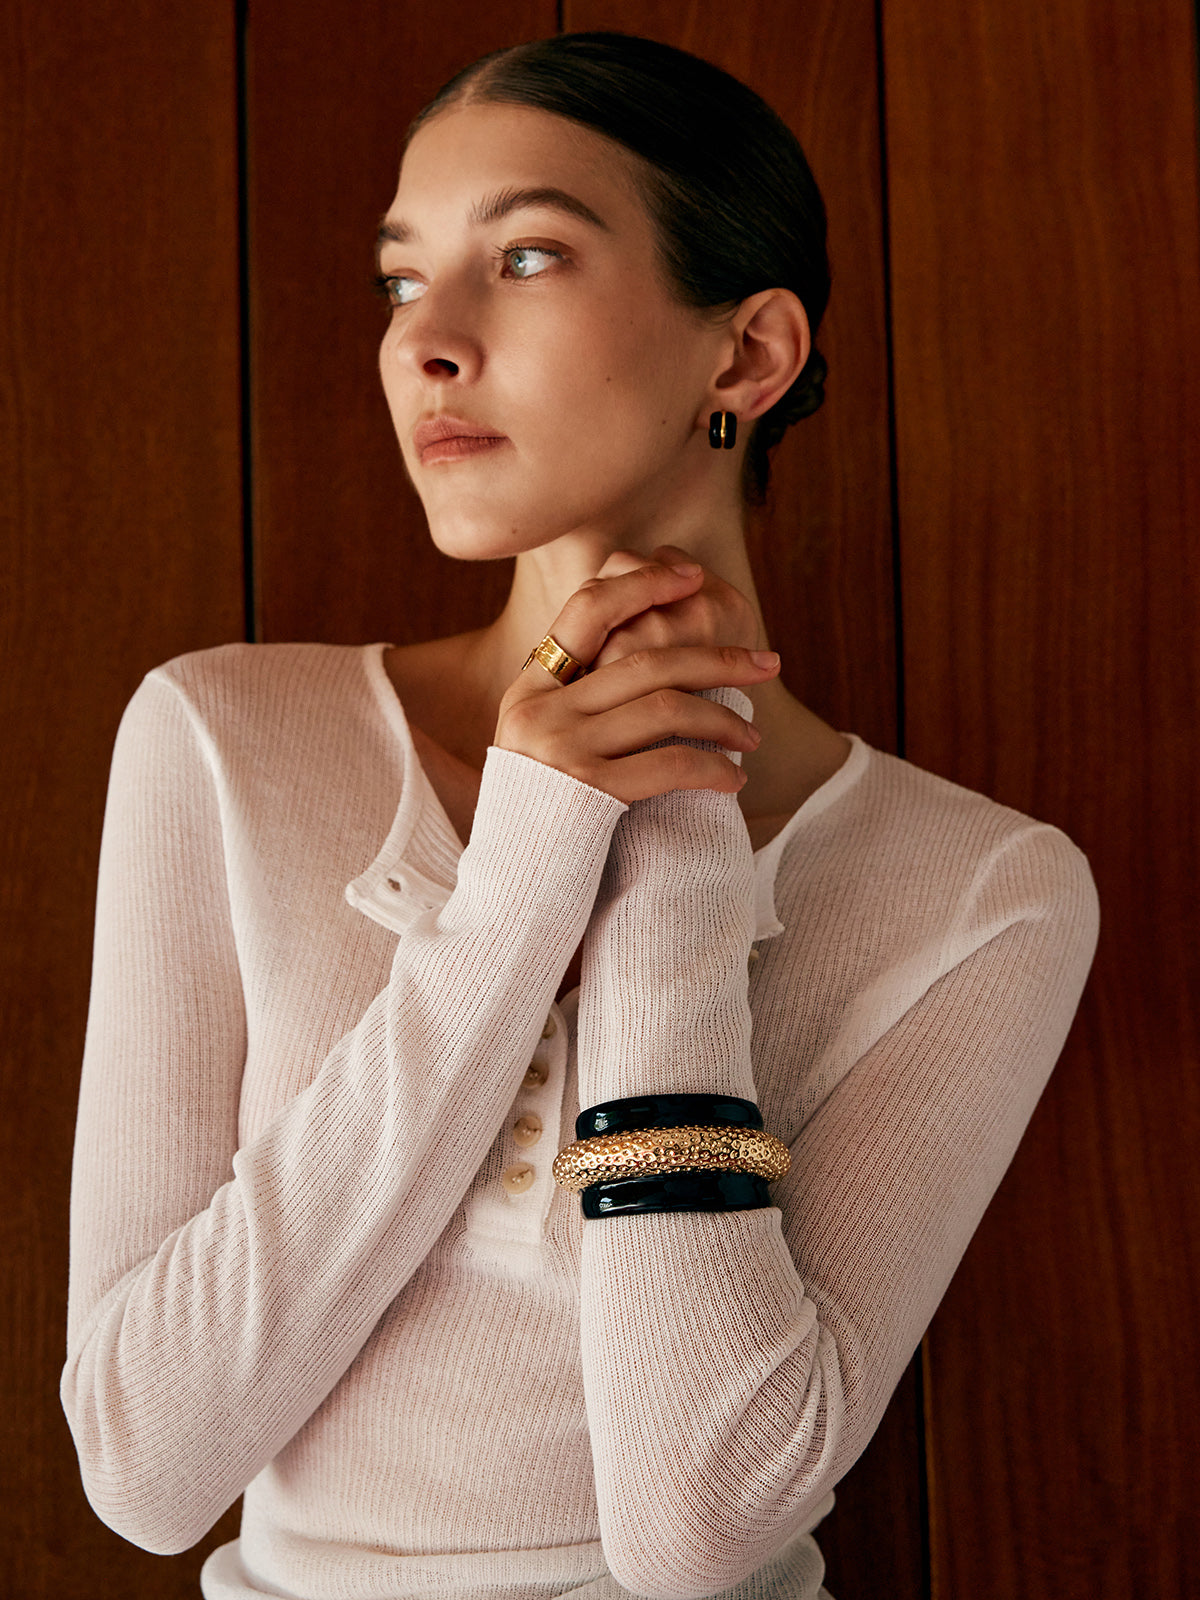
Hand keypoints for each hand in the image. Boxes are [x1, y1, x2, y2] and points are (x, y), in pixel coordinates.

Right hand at [495, 553, 778, 804]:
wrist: (507, 896)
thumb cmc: (538, 826)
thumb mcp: (540, 750)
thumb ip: (575, 704)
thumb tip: (640, 662)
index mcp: (528, 690)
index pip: (588, 609)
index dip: (644, 584)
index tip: (693, 576)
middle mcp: (538, 711)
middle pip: (645, 658)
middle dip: (717, 656)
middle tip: (768, 662)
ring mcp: (560, 750)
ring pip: (666, 707)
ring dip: (724, 718)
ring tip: (752, 735)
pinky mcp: (587, 793)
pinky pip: (670, 763)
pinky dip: (712, 768)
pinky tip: (733, 779)